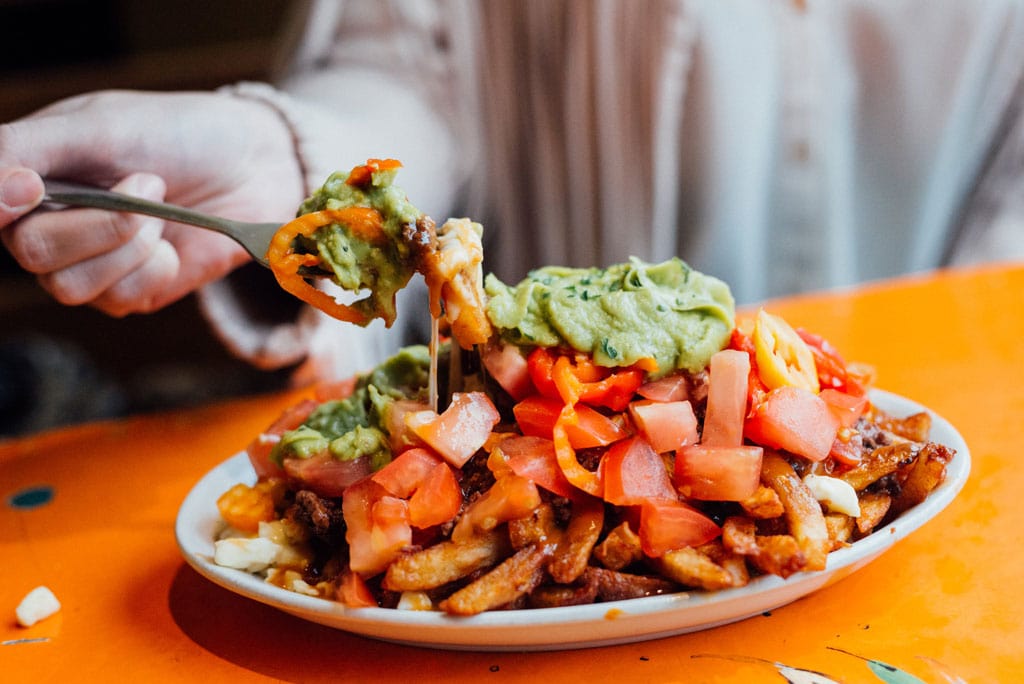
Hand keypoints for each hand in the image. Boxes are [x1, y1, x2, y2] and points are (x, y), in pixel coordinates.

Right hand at [0, 89, 303, 315]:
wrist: (256, 163)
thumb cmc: (178, 132)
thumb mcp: (101, 124)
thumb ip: (29, 147)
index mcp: (30, 175)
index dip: (4, 208)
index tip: (32, 191)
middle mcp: (51, 225)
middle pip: (34, 255)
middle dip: (102, 223)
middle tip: (149, 182)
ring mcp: (91, 264)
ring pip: (73, 288)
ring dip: (130, 246)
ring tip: (163, 209)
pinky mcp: (134, 291)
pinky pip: (123, 299)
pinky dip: (155, 268)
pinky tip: (174, 242)